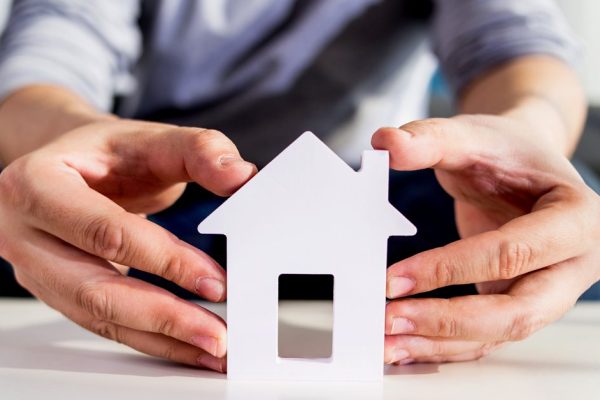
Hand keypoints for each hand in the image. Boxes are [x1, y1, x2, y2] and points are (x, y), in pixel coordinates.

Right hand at [0, 119, 256, 370]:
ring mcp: (35, 267)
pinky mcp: (55, 290)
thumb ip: (200, 150)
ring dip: (158, 338)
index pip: (107, 232)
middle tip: (217, 336)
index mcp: (37, 184)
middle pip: (96, 290)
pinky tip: (184, 343)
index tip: (216, 282)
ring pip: (98, 316)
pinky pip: (101, 321)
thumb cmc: (108, 153)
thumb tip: (240, 176)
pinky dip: (147, 336)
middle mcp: (24, 232)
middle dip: (163, 318)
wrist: (74, 164)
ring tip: (210, 347)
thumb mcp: (152, 138)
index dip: (165, 260)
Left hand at [372, 115, 599, 363]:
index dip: (450, 269)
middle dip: (447, 322)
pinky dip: (444, 343)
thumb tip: (385, 142)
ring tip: (386, 343)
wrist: (525, 166)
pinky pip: (485, 334)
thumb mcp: (474, 136)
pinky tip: (404, 344)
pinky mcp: (520, 303)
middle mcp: (573, 265)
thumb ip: (432, 139)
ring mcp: (549, 291)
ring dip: (440, 342)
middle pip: (516, 313)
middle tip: (389, 320)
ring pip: (498, 334)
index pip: (512, 253)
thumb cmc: (507, 151)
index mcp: (577, 219)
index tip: (393, 279)